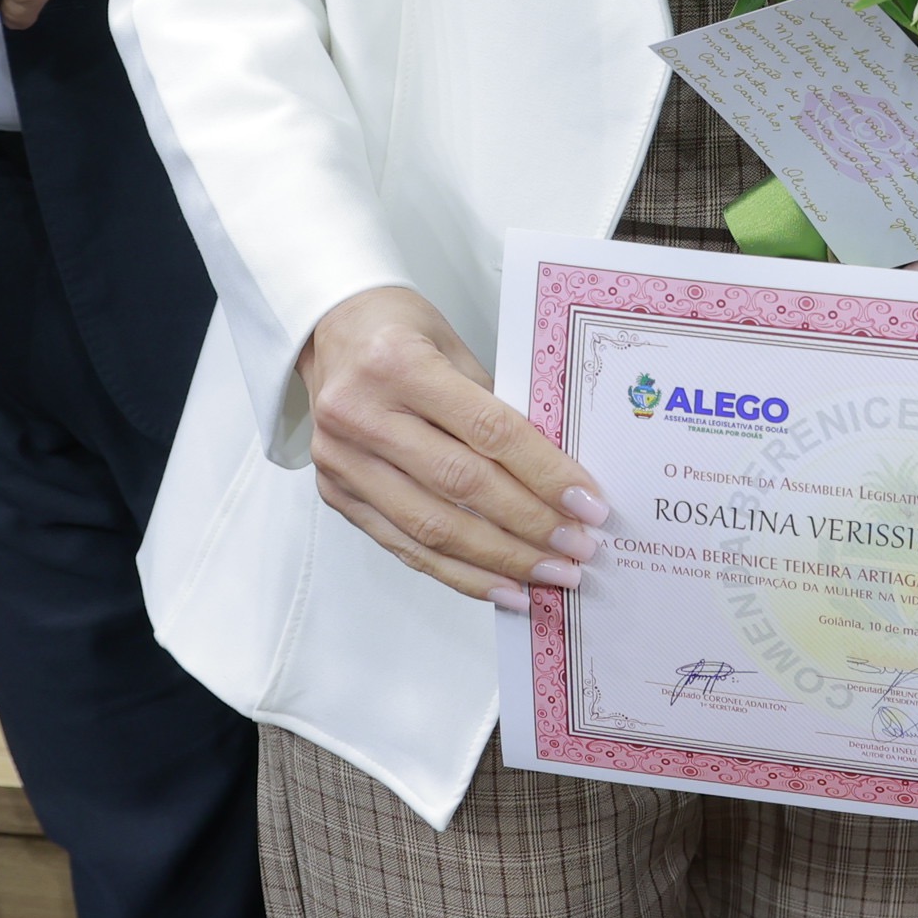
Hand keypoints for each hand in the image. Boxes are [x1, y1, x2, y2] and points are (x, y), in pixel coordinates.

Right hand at [300, 285, 609, 610]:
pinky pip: (404, 545)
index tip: (588, 505)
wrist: (329, 332)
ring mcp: (342, 460)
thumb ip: (495, 407)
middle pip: (461, 485)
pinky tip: (500, 585)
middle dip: (529, 525)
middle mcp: (361, 414)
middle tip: (578, 549)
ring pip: (431, 528)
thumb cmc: (401, 333)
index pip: (487, 430)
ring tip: (548, 576)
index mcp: (398, 364)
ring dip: (498, 560)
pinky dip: (456, 572)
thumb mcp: (454, 347)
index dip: (544, 473)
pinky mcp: (336, 494)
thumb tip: (555, 476)